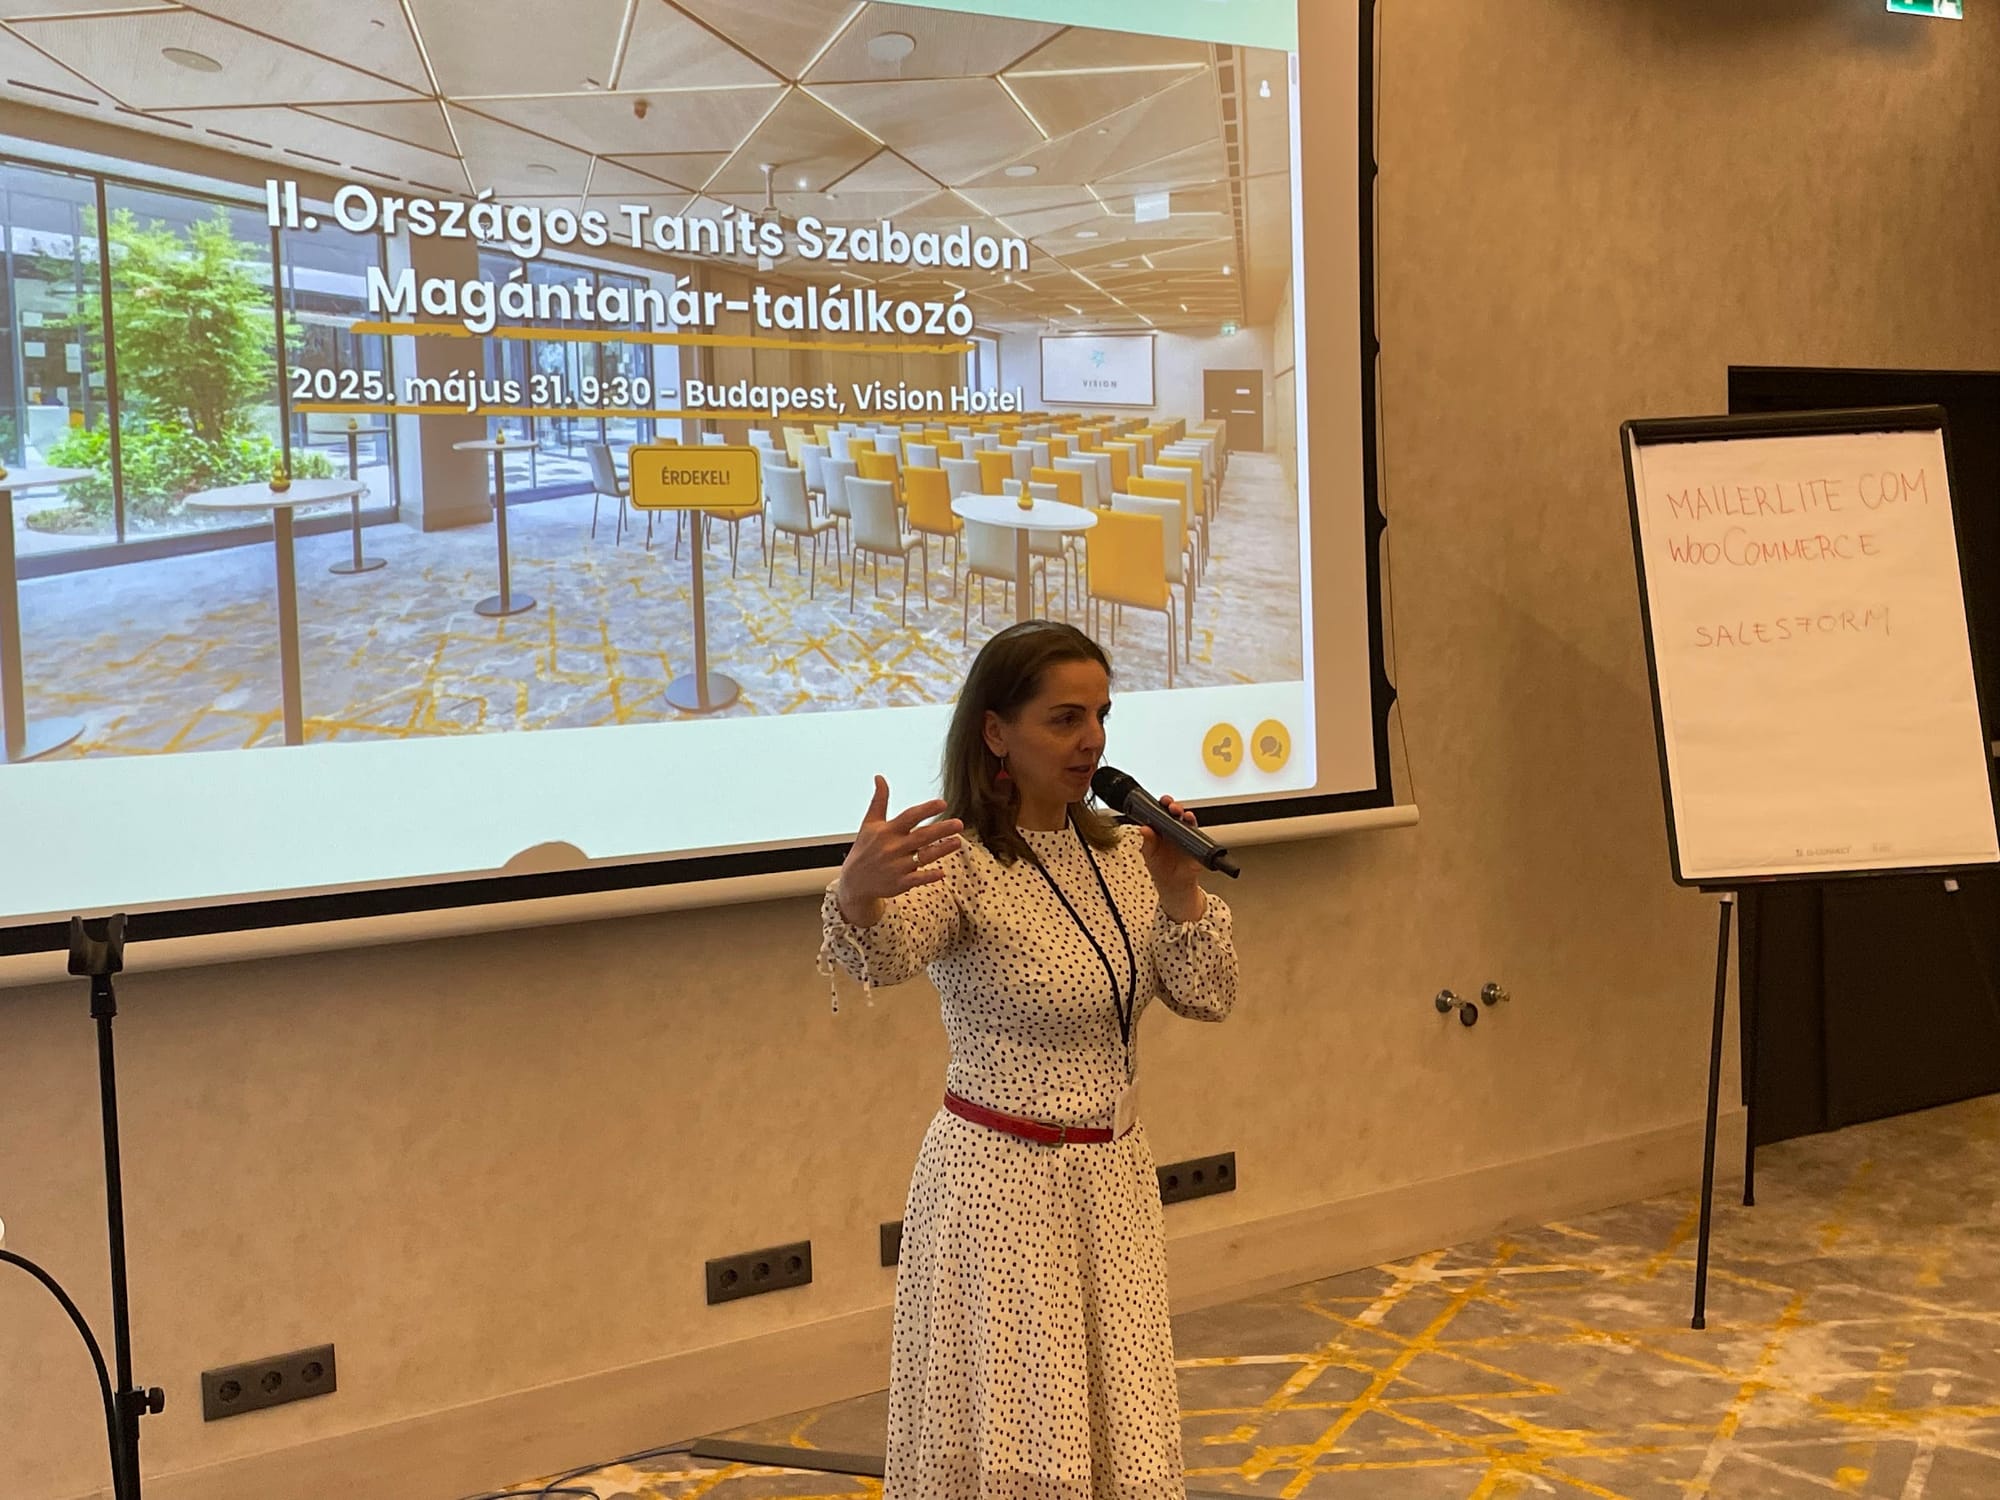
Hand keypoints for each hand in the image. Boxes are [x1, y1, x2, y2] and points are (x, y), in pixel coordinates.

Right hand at [836, 776, 963, 924]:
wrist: (854, 882)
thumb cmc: (865, 849)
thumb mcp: (869, 824)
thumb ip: (879, 801)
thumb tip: (880, 778)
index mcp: (887, 831)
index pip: (909, 817)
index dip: (926, 810)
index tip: (943, 804)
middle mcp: (893, 848)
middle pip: (921, 837)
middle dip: (941, 829)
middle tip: (959, 823)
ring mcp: (897, 866)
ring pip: (924, 856)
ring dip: (942, 850)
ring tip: (957, 841)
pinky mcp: (900, 883)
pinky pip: (918, 878)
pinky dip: (929, 876)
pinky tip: (942, 872)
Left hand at [1140, 795, 1204, 920]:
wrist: (1174, 885)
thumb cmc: (1160, 868)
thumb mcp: (1150, 855)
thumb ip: (1148, 842)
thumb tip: (1144, 829)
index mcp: (1161, 830)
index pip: (1161, 812)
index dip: (1162, 805)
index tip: (1161, 802)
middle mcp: (1174, 830)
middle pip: (1176, 813)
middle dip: (1174, 806)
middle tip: (1171, 806)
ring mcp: (1186, 836)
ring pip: (1187, 820)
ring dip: (1186, 815)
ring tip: (1182, 814)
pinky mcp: (1196, 844)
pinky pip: (1197, 833)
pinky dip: (1194, 827)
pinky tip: (1190, 823)